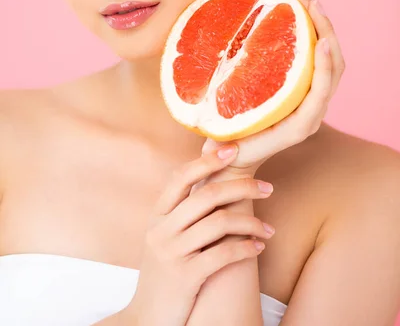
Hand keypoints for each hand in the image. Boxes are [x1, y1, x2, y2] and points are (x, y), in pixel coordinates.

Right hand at [130, 147, 273, 325]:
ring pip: (220, 223)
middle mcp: (161, 229)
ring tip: (268, 229)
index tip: (234, 149)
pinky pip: (223, 254)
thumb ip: (182, 213)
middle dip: (243, 187)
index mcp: (157, 215)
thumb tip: (211, 180)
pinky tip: (258, 247)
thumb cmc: (164, 274)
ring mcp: (171, 253)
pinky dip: (246, 247)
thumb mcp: (165, 238)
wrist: (147, 319)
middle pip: (208, 195)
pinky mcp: (185, 277)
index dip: (208, 160)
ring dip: (251, 222)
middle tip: (268, 188)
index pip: (182, 177)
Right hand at [201, 0, 345, 174]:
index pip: (324, 85)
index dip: (324, 61)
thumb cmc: (230, 152)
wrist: (231, 158)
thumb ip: (234, 133)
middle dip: (324, 26)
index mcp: (302, 122)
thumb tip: (232, 130)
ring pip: (325, 56)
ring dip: (317, 24)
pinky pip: (310, 56)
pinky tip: (289, 14)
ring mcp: (306, 97)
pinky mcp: (297, 88)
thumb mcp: (235, 145)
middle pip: (333, 62)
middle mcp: (311, 109)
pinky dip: (305, 32)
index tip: (317, 36)